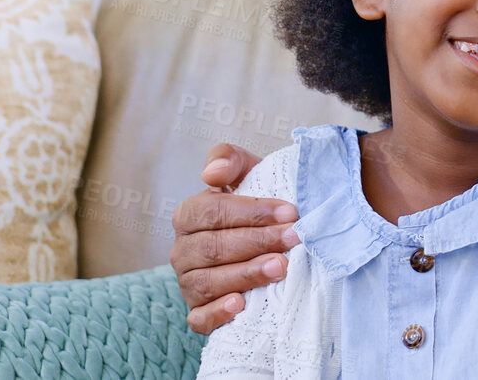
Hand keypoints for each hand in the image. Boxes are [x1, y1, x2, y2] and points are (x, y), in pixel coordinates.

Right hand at [170, 143, 300, 334]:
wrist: (271, 235)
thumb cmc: (259, 204)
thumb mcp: (249, 173)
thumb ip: (229, 159)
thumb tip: (212, 172)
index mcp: (189, 215)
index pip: (211, 212)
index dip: (250, 212)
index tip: (289, 211)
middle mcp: (183, 250)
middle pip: (213, 247)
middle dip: (257, 241)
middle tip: (293, 238)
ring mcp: (189, 283)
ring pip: (208, 282)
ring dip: (246, 274)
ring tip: (281, 267)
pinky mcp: (199, 312)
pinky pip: (200, 318)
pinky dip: (218, 313)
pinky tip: (241, 304)